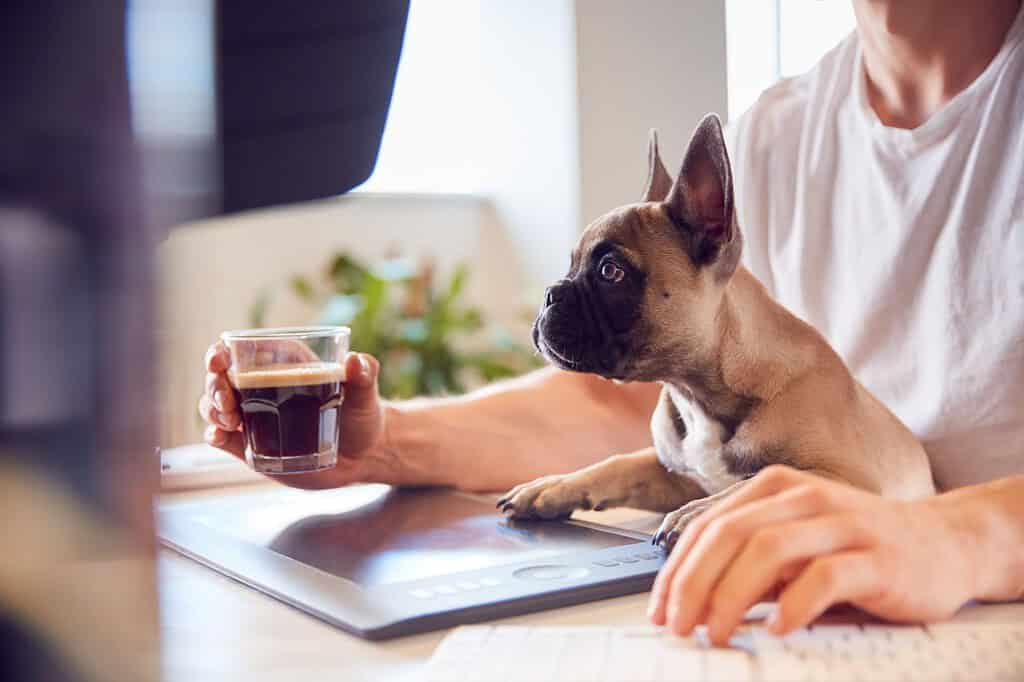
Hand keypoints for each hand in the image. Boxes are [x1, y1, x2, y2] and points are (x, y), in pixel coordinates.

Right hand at [199, 341, 399, 488]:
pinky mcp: (252, 444)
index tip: (218, 362)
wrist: (363, 456)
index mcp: (282, 363)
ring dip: (212, 410)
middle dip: (214, 386)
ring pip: (214, 406)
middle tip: (228, 403)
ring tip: (231, 422)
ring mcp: (253, 415)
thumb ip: (364, 375)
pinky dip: (214, 435)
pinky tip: (219, 437)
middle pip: (220, 378)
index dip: (220, 353)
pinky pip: (222, 437)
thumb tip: (355, 360)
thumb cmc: (363, 416)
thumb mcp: (365, 395)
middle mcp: (261, 386)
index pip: (239, 349)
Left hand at [647, 465, 976, 644]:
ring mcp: (842, 524)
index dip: (676, 570)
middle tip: (677, 626)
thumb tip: (693, 601)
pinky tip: (778, 628)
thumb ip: (750, 565)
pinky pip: (825, 577)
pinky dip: (794, 604)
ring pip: (768, 550)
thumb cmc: (859, 548)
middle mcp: (804, 498)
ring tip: (716, 632)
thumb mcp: (796, 547)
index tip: (659, 610)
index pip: (707, 527)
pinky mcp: (877, 557)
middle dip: (693, 584)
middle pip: (729, 535)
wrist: (946, 543)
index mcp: (775, 489)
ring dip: (731, 596)